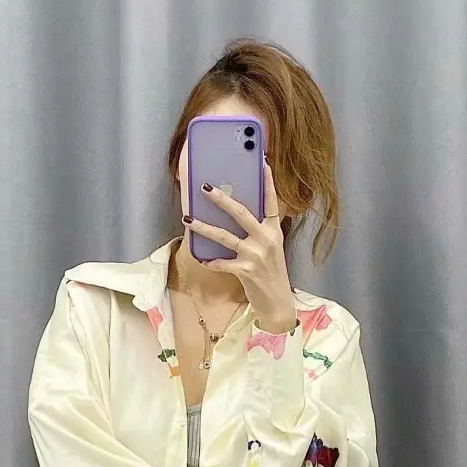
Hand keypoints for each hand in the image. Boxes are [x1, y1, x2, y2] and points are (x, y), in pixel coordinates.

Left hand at [185, 162, 296, 333]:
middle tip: (204, 187)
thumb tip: (235, 215)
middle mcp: (266, 240)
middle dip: (221, 198)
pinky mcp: (246, 271)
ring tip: (188, 219)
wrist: (278, 304)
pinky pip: (222, 263)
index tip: (262, 162)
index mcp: (273, 231)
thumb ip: (258, 232)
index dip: (267, 182)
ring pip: (225, 236)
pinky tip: (201, 258)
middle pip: (241, 213)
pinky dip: (210, 261)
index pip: (271, 201)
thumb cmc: (271, 275)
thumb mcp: (270, 249)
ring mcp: (256, 255)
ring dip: (204, 227)